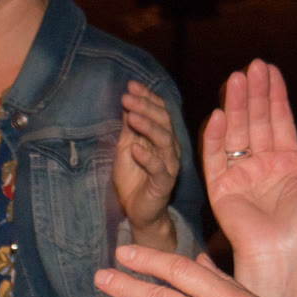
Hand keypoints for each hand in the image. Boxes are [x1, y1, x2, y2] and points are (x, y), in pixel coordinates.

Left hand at [112, 80, 181, 250]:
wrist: (139, 211)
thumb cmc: (134, 178)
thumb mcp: (126, 146)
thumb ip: (129, 127)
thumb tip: (126, 99)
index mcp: (163, 137)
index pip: (160, 111)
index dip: (147, 97)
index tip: (131, 85)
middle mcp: (170, 148)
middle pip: (163, 122)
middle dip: (145, 107)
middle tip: (126, 98)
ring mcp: (169, 165)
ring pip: (165, 141)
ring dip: (148, 126)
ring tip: (131, 116)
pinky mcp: (164, 184)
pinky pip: (159, 169)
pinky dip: (147, 157)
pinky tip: (134, 149)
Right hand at [205, 60, 296, 281]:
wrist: (283, 258)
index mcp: (288, 165)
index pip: (279, 122)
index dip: (276, 95)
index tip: (271, 70)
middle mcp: (262, 166)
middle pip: (256, 121)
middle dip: (255, 93)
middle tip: (252, 65)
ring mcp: (239, 175)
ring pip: (236, 132)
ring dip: (236, 105)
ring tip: (236, 79)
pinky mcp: (219, 188)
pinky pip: (214, 157)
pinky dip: (215, 136)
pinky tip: (220, 114)